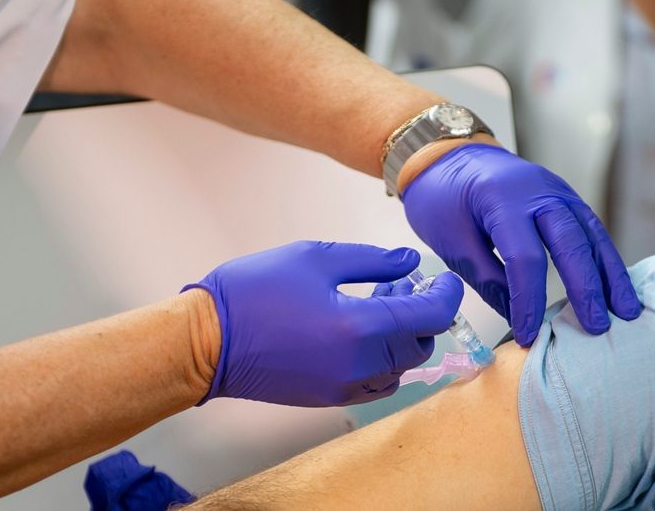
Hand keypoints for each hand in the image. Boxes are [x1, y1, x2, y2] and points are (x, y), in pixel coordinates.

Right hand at [184, 241, 462, 406]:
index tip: (445, 279)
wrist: (208, 342)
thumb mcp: (316, 258)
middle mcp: (360, 366)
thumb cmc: (254, 292)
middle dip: (423, 313)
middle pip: (419, 344)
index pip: (429, 316)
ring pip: (400, 366)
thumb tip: (410, 262)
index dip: (446, 295)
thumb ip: (372, 261)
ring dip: (403, 334)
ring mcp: (345, 386)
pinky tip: (364, 328)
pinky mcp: (330, 396)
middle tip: (405, 283)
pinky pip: (376, 381)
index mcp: (359, 328)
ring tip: (383, 299)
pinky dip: (384, 356)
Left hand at [402, 143, 641, 345]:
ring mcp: (557, 190)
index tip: (529, 335)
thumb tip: (517, 317)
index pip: (525, 258)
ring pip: (591, 234)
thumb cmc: (442, 198)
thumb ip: (487, 279)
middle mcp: (538, 191)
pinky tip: (615, 284)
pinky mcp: (565, 197)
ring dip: (610, 274)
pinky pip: (590, 228)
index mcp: (502, 200)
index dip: (530, 301)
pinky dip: (604, 257)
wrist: (446, 155)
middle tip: (598, 328)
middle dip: (586, 288)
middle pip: (571, 243)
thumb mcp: (452, 242)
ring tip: (626, 311)